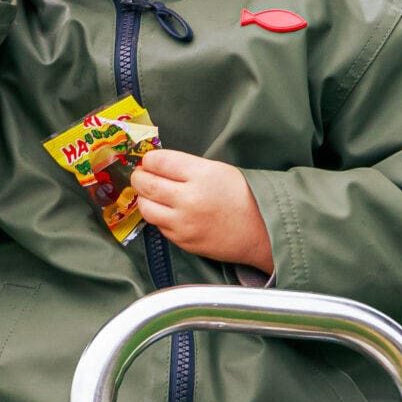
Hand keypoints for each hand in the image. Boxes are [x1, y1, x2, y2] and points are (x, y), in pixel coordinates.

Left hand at [131, 149, 273, 272]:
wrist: (261, 231)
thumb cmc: (242, 196)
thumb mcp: (218, 170)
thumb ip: (186, 167)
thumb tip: (156, 165)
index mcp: (200, 175)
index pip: (158, 161)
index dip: (149, 160)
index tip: (150, 161)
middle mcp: (188, 199)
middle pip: (146, 184)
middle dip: (139, 177)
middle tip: (142, 176)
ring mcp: (183, 223)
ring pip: (145, 207)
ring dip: (145, 198)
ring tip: (153, 194)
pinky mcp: (182, 241)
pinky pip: (158, 225)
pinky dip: (159, 216)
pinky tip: (169, 211)